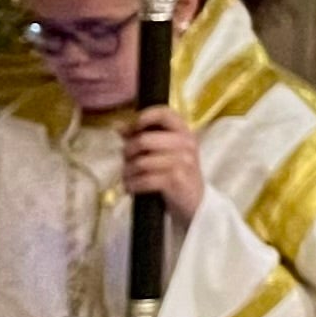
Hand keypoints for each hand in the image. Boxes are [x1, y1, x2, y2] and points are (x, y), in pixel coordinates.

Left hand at [120, 107, 203, 221]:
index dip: (143, 117)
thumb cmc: (176, 174)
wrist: (195, 203)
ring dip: (128, 172)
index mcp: (184, 133)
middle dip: (128, 152)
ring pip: (141, 162)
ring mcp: (183, 162)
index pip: (164, 113)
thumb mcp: (166, 152)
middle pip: (144, 140)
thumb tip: (119, 126)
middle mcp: (186, 144)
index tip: (132, 129)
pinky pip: (143, 179)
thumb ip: (144, 137)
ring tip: (128, 177)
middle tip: (127, 160)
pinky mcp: (176, 181)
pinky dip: (132, 185)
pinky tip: (132, 187)